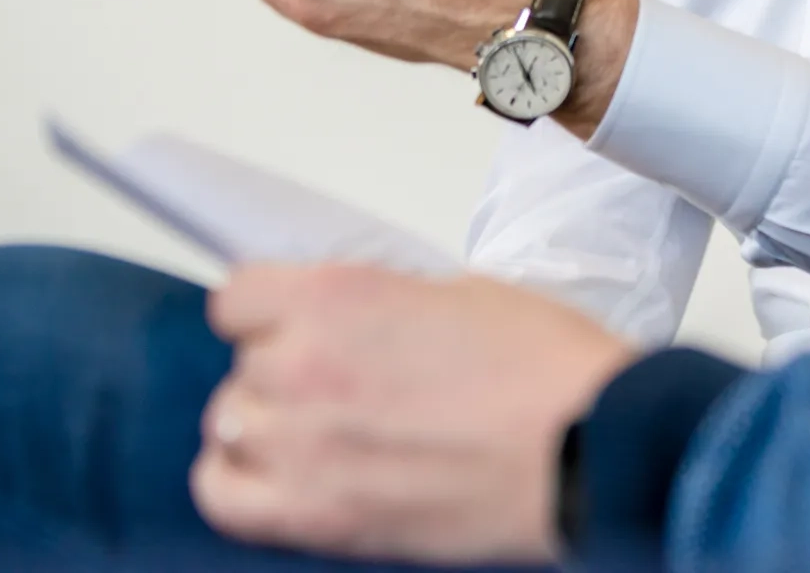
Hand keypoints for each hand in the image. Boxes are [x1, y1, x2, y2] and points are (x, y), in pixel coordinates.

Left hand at [193, 264, 635, 563]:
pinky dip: (240, 483)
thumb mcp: (463, 293)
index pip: (238, 297)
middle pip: (242, 364)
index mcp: (338, 296)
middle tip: (339, 380)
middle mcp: (301, 365)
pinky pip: (222, 496)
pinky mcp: (314, 515)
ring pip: (229, 426)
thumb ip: (386, 303)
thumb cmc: (547, 372)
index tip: (291, 321)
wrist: (588, 446)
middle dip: (283, 368)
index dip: (267, 309)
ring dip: (267, 425)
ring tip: (320, 432)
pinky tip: (282, 475)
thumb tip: (357, 325)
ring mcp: (300, 445)